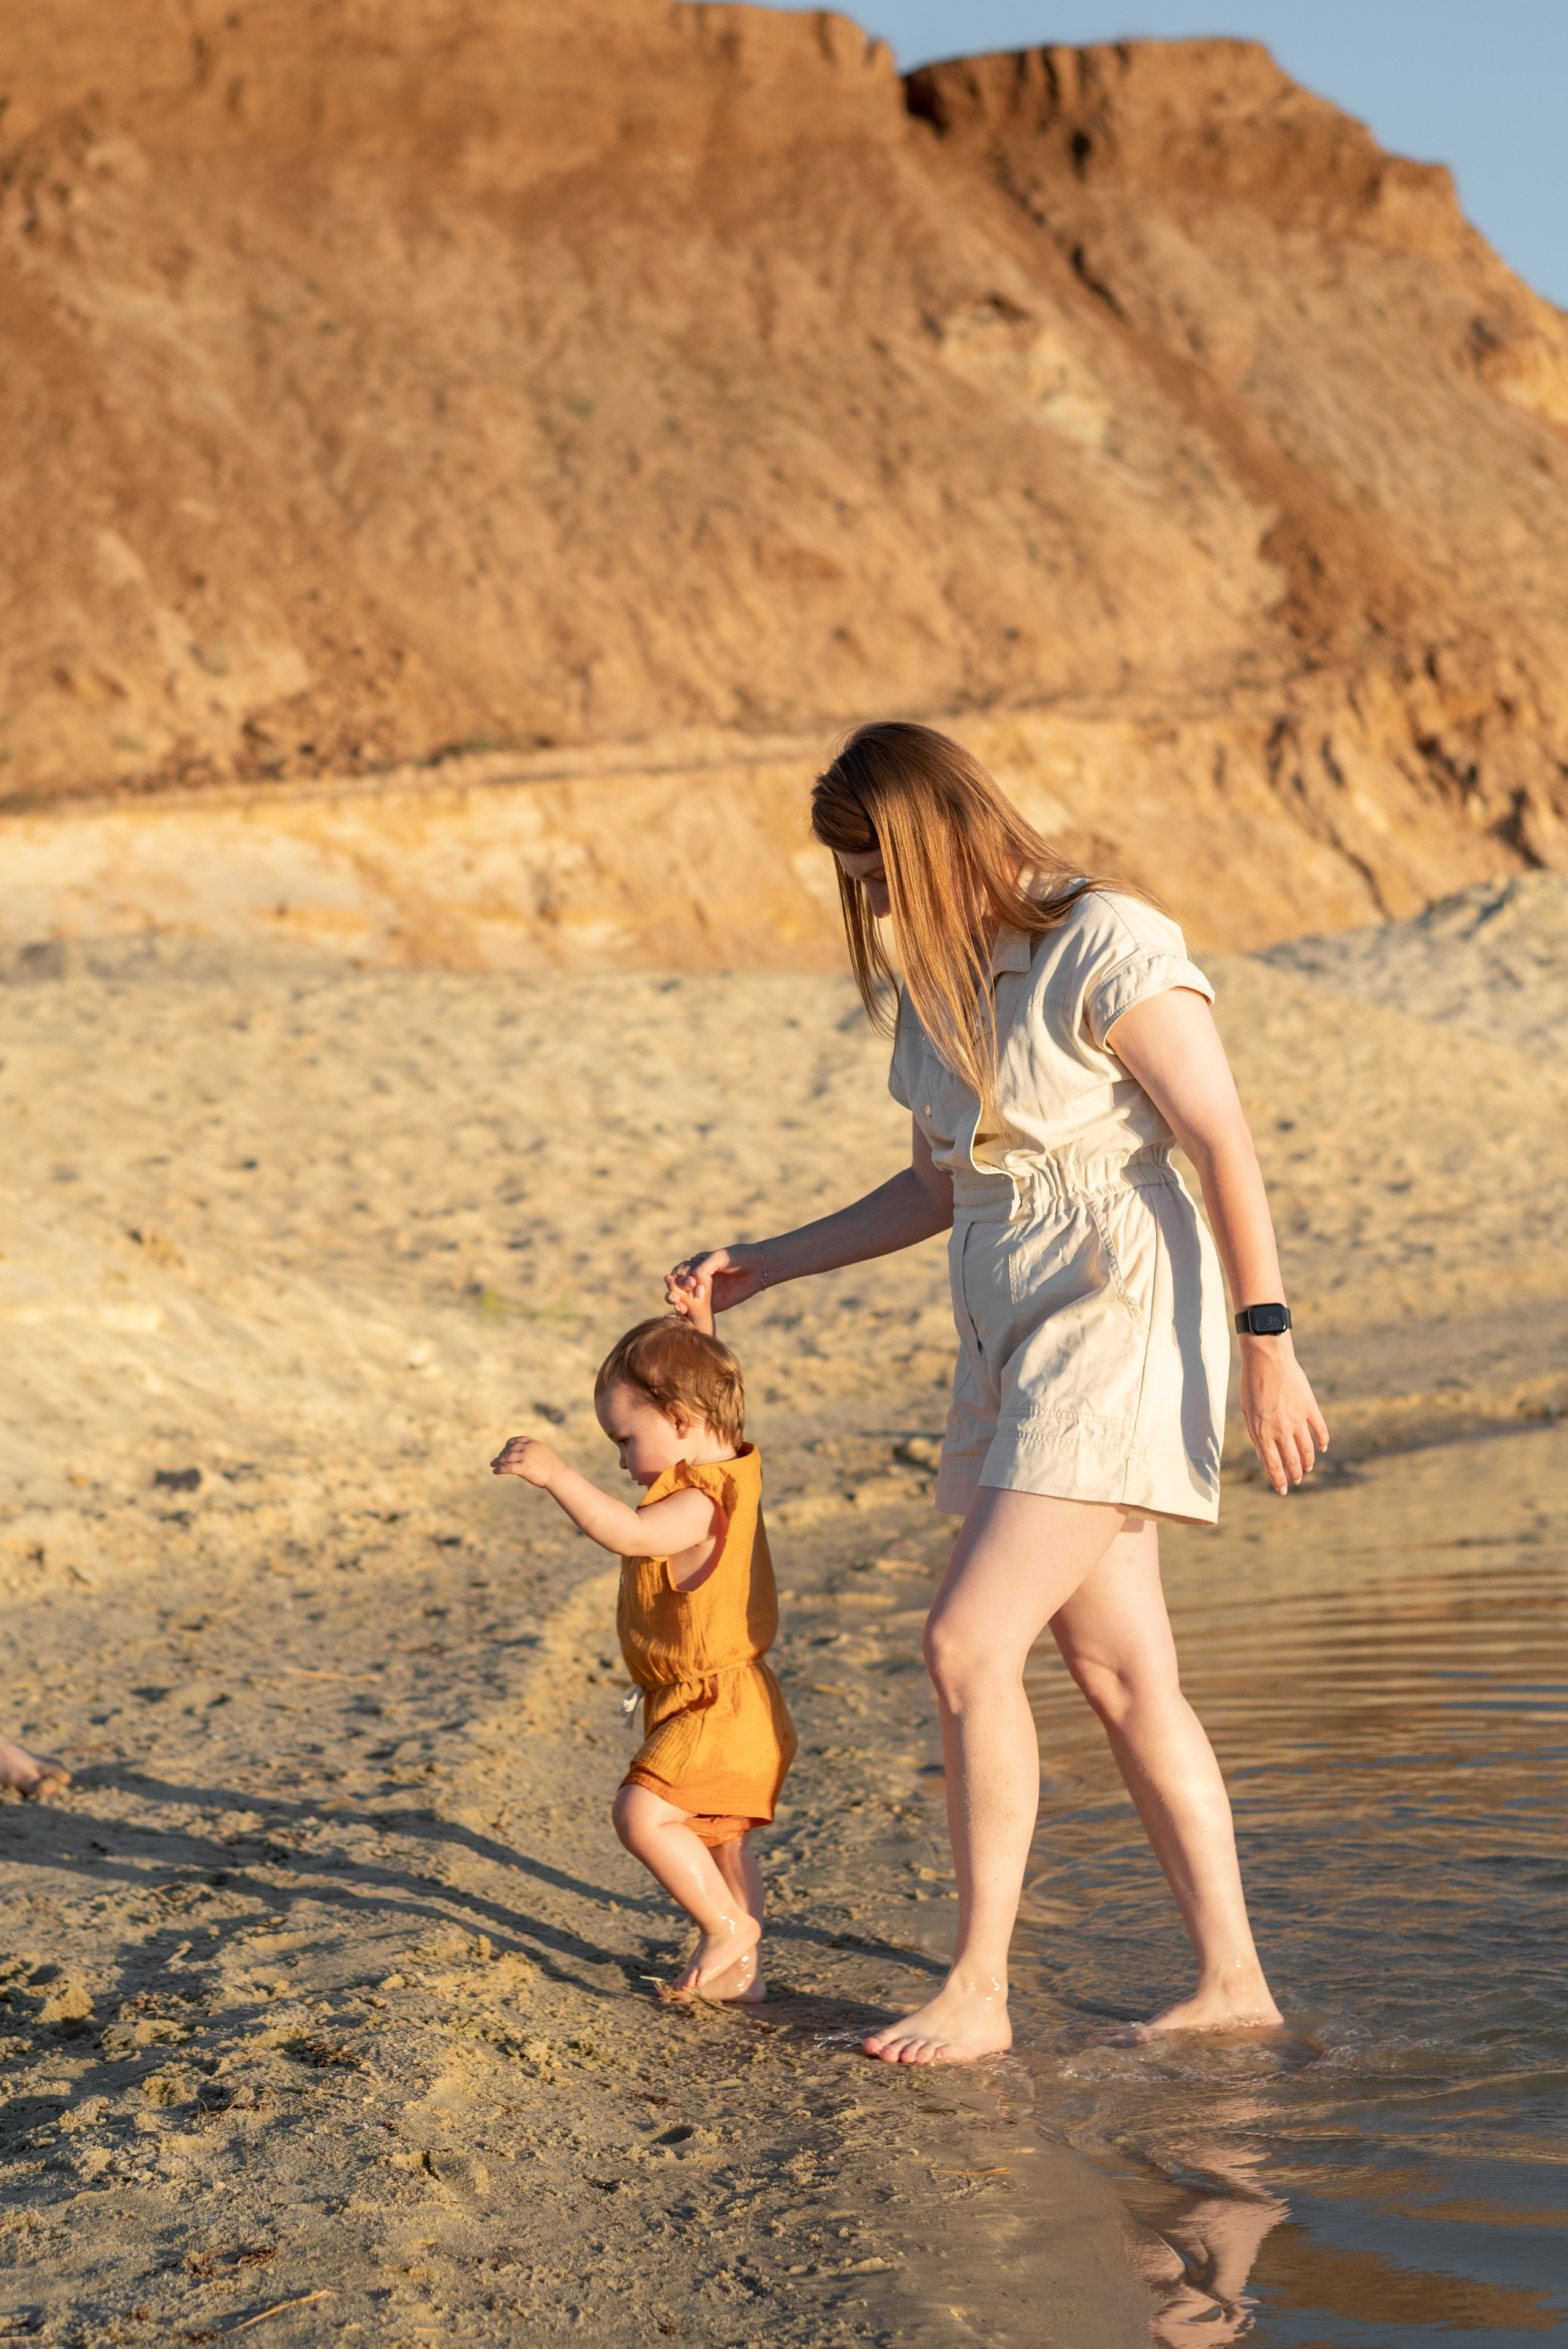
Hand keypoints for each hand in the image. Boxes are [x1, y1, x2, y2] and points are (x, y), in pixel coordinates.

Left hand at [489, 1435, 560, 1486]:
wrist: (557, 1475)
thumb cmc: (551, 1465)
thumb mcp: (542, 1451)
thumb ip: (532, 1449)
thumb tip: (522, 1450)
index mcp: (532, 1443)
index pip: (516, 1440)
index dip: (508, 1445)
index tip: (504, 1450)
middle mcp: (528, 1448)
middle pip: (509, 1449)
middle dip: (501, 1454)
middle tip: (496, 1460)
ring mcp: (525, 1457)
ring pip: (506, 1457)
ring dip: (497, 1461)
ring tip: (492, 1465)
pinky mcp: (524, 1468)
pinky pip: (507, 1468)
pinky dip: (499, 1469)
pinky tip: (495, 1471)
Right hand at [665, 1243, 764, 1320]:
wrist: (759, 1268)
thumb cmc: (738, 1257)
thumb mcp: (719, 1258)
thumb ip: (703, 1270)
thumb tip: (696, 1292)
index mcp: (696, 1265)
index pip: (678, 1273)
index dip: (678, 1279)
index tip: (689, 1283)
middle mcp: (697, 1279)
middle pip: (677, 1288)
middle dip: (673, 1294)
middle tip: (676, 1299)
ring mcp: (703, 1293)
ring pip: (684, 1301)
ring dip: (678, 1305)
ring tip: (680, 1308)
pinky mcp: (712, 1305)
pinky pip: (697, 1312)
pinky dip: (688, 1315)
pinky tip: (684, 1317)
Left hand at [1238, 1338, 1328, 1494]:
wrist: (1267, 1358)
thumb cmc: (1251, 1384)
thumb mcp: (1246, 1412)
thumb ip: (1256, 1434)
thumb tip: (1262, 1455)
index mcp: (1262, 1431)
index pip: (1272, 1464)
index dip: (1278, 1480)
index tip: (1283, 1491)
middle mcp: (1280, 1429)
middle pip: (1292, 1460)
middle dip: (1294, 1475)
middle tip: (1296, 1482)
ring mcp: (1297, 1419)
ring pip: (1307, 1449)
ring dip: (1308, 1462)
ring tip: (1307, 1469)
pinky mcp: (1310, 1407)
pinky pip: (1320, 1430)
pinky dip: (1323, 1441)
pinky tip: (1323, 1448)